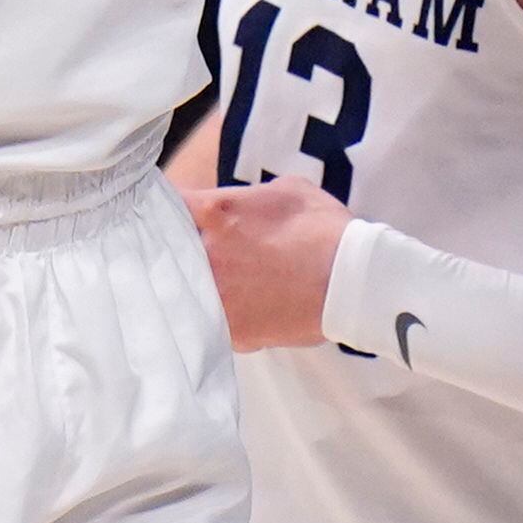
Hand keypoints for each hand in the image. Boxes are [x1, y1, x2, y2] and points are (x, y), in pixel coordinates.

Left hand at [182, 176, 351, 351]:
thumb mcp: (283, 190)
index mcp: (213, 213)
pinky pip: (212, 322)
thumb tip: (238, 206)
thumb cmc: (324, 229)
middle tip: (190, 251)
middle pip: (166, 250)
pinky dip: (220, 316)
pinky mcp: (233, 331)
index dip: (167, 208)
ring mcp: (216, 296)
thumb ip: (246, 197)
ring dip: (194, 286)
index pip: (166, 204)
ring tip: (215, 285)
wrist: (356, 282)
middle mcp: (205, 255)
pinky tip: (236, 310)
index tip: (172, 214)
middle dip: (175, 249)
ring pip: (185, 290)